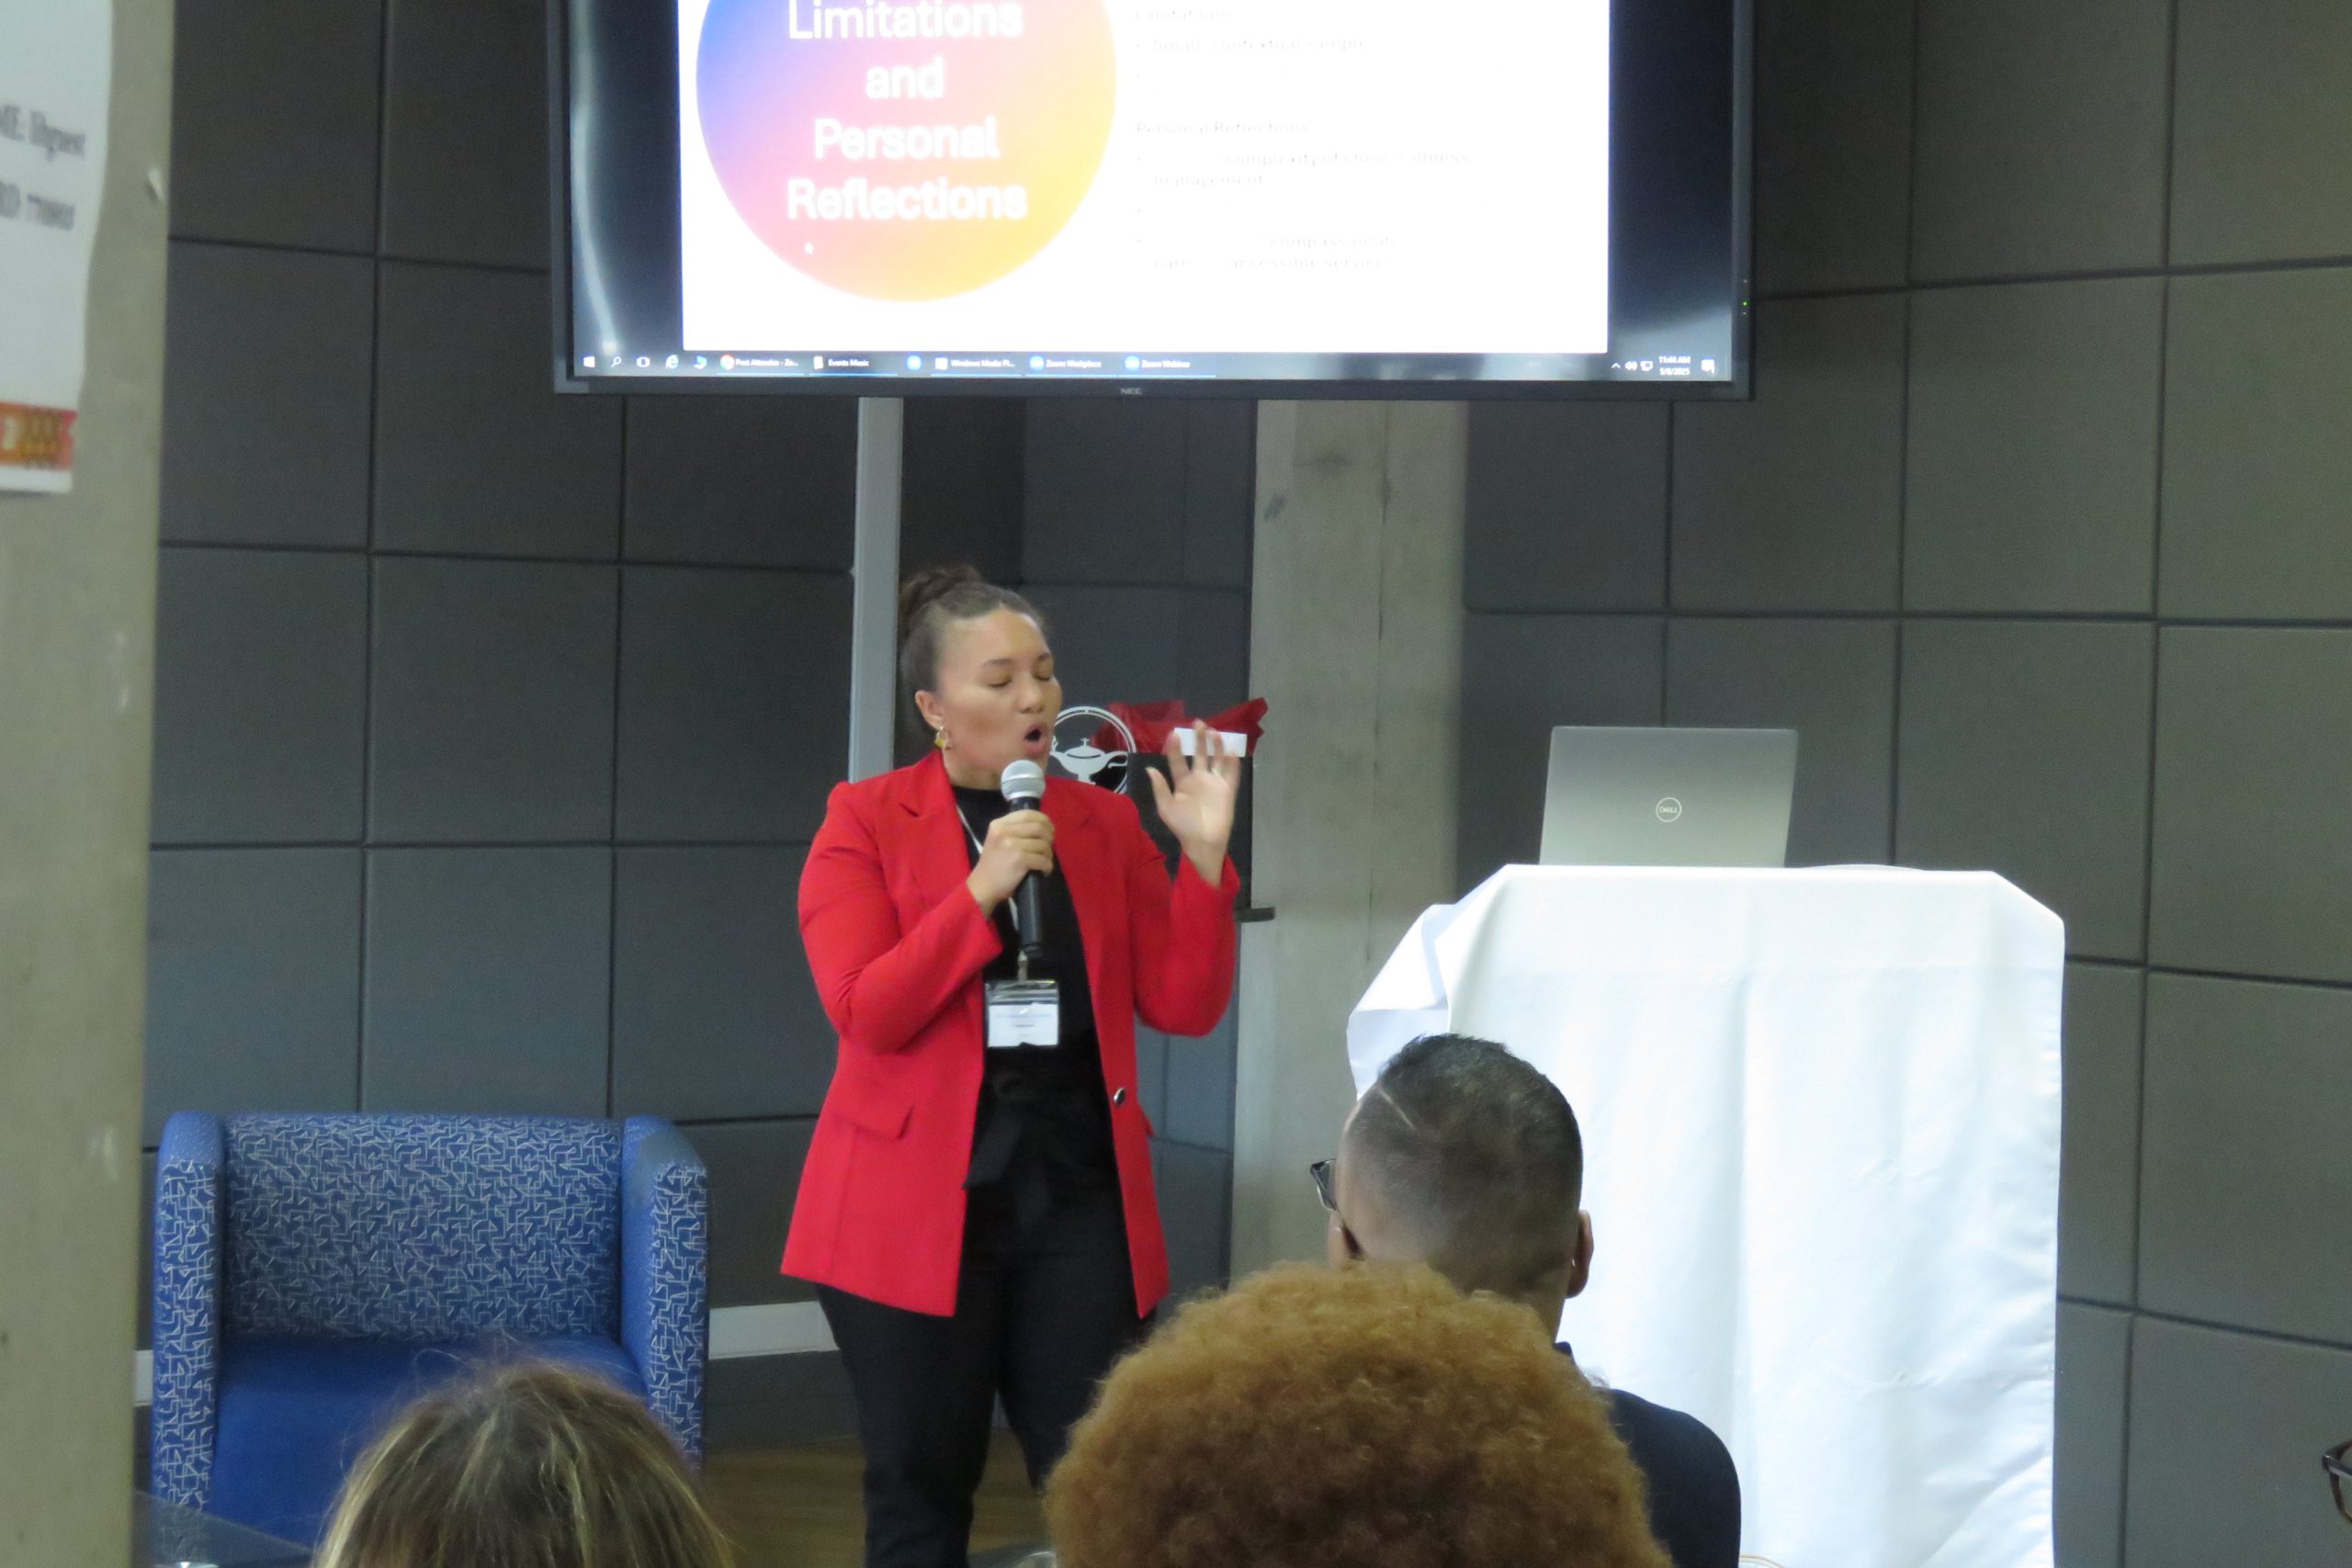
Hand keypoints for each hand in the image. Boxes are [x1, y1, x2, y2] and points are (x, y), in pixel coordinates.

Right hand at [967, 809, 1053, 913]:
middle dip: (1049, 837)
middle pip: (1039, 827)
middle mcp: (1004, 831)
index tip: (1049, 829)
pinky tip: (1044, 871)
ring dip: (1049, 854)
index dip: (1043, 819)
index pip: (1027, 814)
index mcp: (998, 824)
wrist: (983, 887)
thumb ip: (1014, 830)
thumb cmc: (993, 865)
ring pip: (1043, 844)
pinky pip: (1043, 860)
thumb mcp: (998, 840)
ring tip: (1045, 861)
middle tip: (1048, 847)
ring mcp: (1012, 845)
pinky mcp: (1020, 859)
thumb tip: (1042, 826)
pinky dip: (1047, 866)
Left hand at [1149, 722, 1241, 881]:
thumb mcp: (1166, 807)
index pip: (1177, 760)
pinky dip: (1231, 761)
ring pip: (1216, 759)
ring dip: (1215, 745)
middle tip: (1198, 723)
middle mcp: (1198, 779)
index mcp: (1182, 782)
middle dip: (1198, 739)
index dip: (1175, 747)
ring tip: (1213, 731)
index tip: (1173, 733)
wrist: (1203, 842)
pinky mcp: (1227, 789)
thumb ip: (1159, 788)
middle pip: (1199, 754)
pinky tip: (1230, 749)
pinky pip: (1231, 773)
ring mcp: (1214, 783)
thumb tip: (1150, 769)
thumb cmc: (1182, 826)